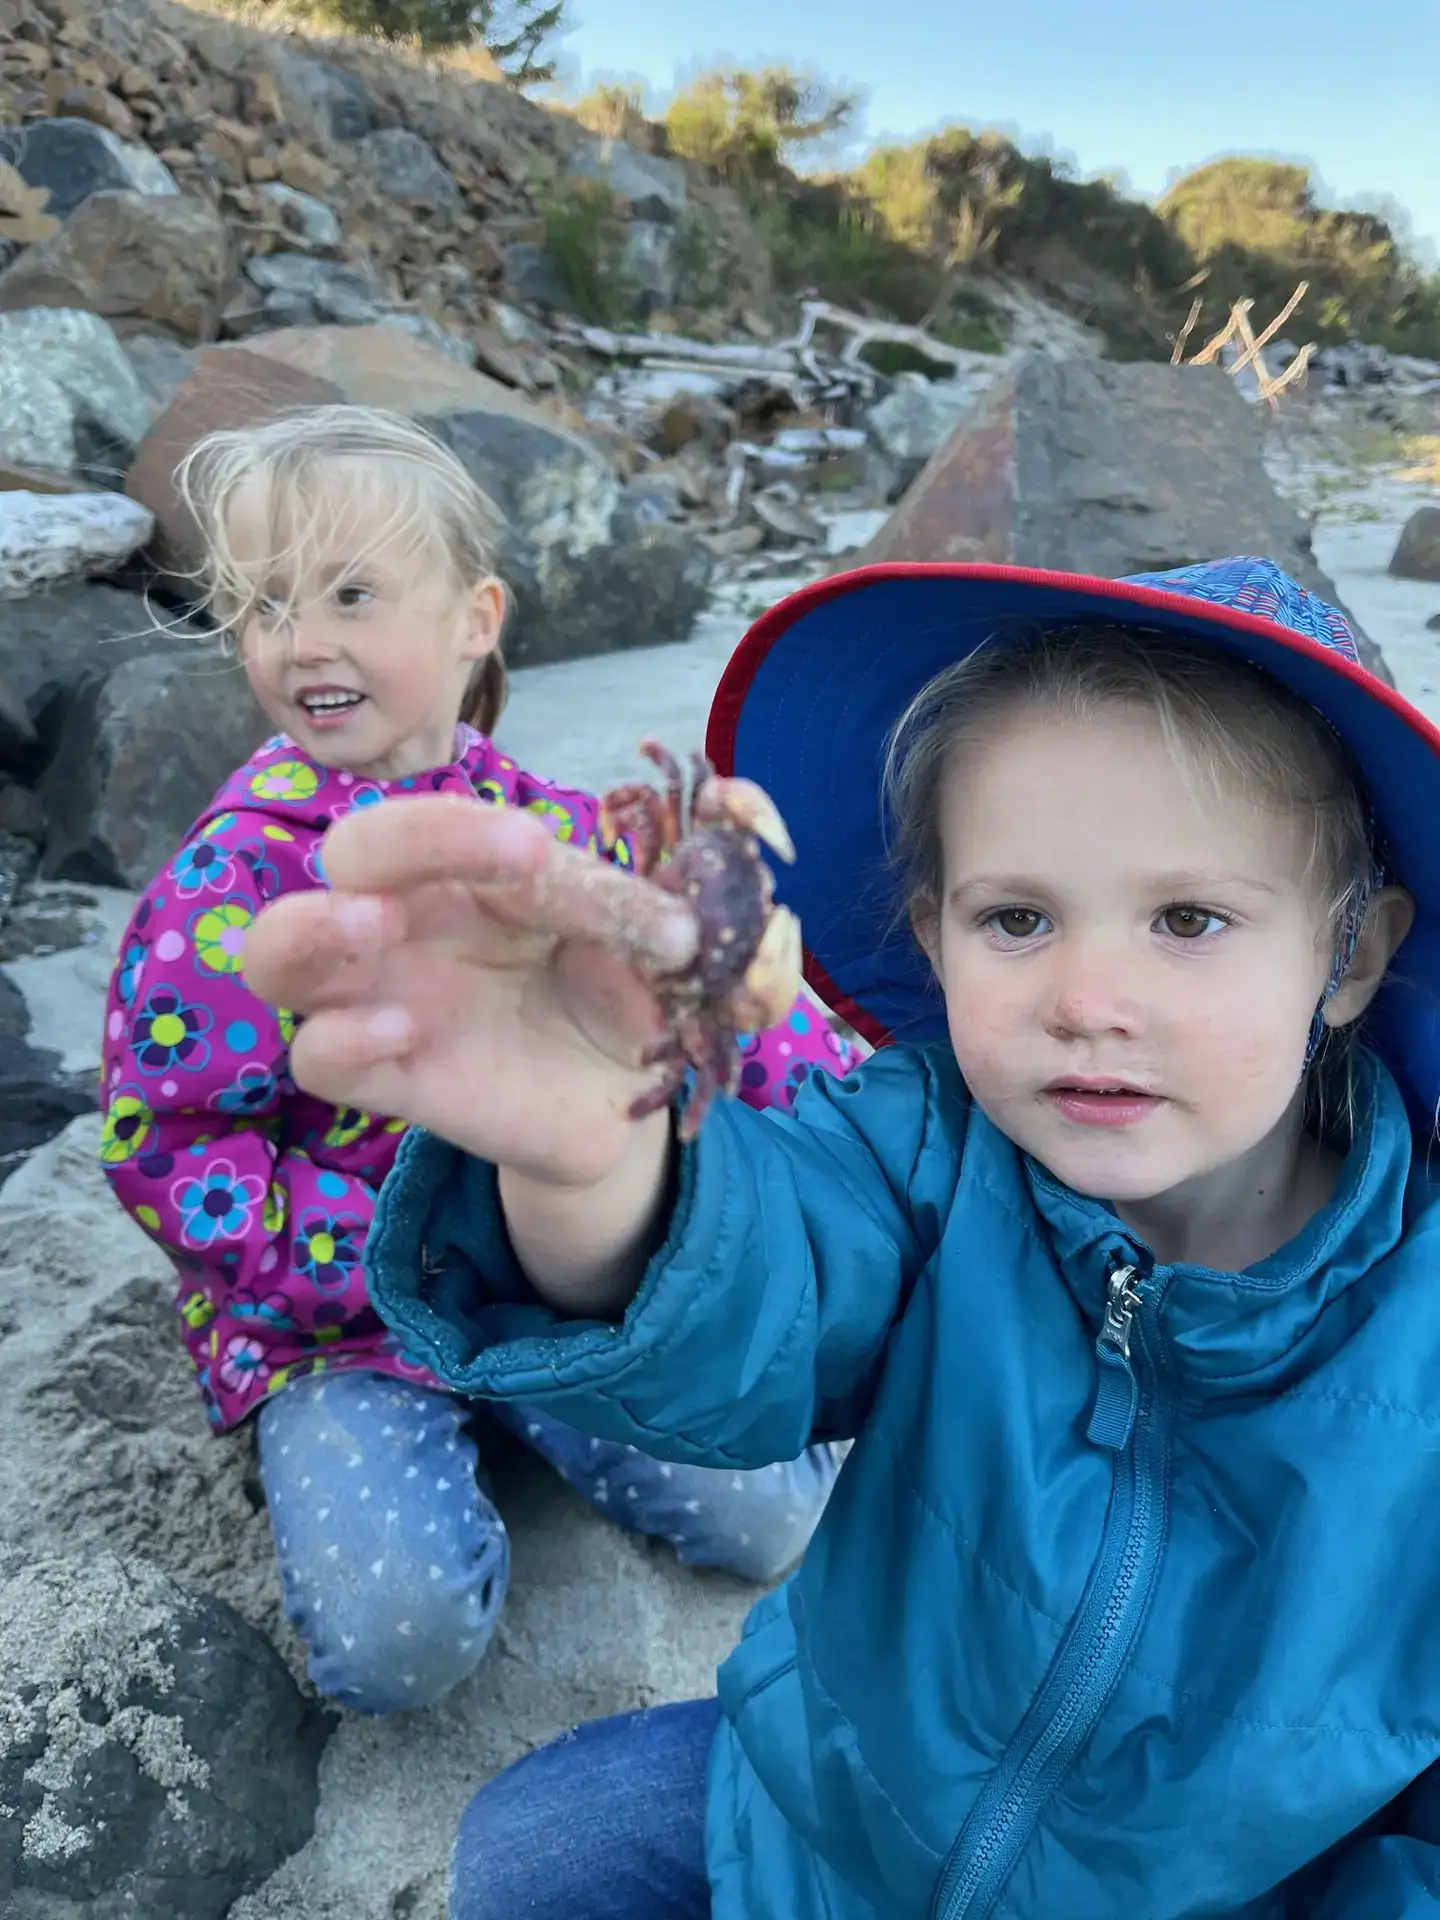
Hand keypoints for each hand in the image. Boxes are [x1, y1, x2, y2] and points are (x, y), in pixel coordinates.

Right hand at [242, 796, 698, 1187]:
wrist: (631, 1092)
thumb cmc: (630, 986)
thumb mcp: (667, 932)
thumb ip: (694, 875)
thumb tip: (744, 804)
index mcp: (472, 864)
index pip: (451, 824)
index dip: (480, 826)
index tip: (547, 846)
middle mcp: (413, 919)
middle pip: (350, 853)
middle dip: (406, 839)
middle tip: (494, 853)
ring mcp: (385, 997)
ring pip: (278, 952)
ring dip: (312, 930)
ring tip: (376, 929)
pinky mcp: (388, 1080)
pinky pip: (318, 1056)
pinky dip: (342, 1040)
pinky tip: (403, 1032)